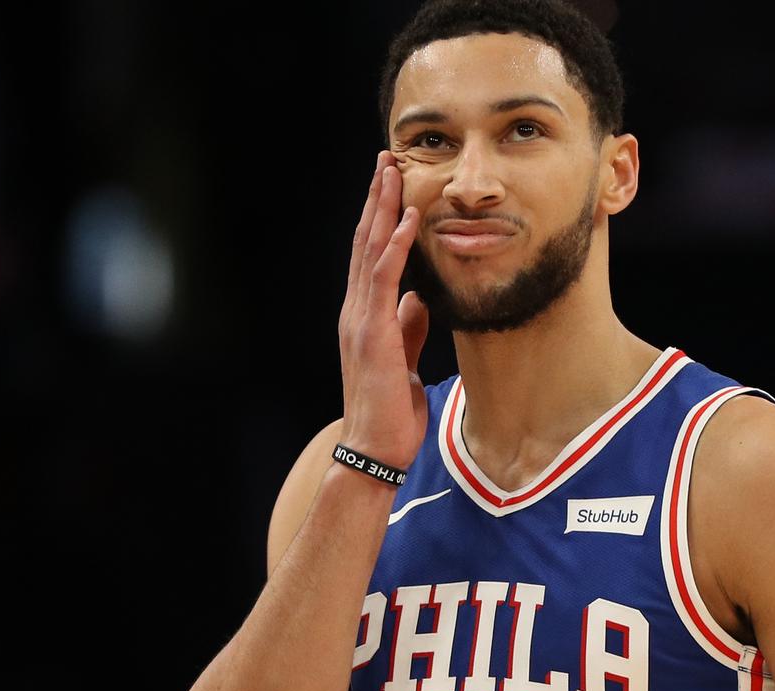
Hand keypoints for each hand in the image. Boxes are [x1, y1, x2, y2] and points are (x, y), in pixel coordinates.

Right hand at [336, 151, 429, 471]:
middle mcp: (356, 310)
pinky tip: (406, 220)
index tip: (390, 184)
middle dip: (376, 198)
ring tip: (392, 172)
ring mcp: (360, 318)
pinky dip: (395, 246)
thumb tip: (418, 298)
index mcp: (364, 315)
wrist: (375, 448)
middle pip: (364, 242)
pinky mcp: (372, 331)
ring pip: (369, 251)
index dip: (379, 217)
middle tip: (386, 158)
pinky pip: (383, 279)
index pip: (369, 255)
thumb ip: (408, 325)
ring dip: (382, 209)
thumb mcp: (404, 357)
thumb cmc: (389, 410)